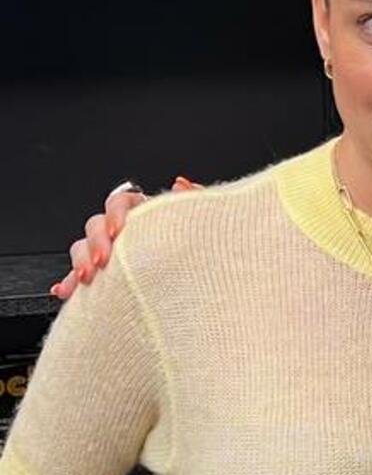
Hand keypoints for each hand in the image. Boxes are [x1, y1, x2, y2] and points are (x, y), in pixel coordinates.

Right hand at [51, 177, 199, 299]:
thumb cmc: (202, 248)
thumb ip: (193, 200)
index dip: (115, 213)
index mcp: (144, 214)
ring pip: (82, 249)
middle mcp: (124, 233)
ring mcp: (112, 255)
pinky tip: (66, 290)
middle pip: (96, 225)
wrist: (203, 283)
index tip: (118, 231)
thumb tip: (179, 184)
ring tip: (87, 277)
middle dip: (96, 242)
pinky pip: (79, 278)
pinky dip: (69, 284)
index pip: (121, 202)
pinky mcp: (104, 279)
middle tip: (103, 260)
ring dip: (80, 261)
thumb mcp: (202, 222)